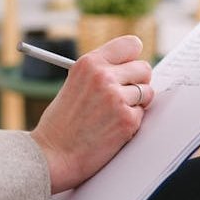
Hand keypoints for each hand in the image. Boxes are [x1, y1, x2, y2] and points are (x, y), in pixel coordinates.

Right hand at [31, 35, 154, 193]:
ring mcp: (117, 98)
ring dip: (136, 103)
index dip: (133, 58)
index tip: (131, 67)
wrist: (52, 155)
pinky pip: (142, 114)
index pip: (130, 45)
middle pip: (144, 68)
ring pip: (147, 92)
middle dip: (139, 81)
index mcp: (89, 63)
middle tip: (126, 94)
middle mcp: (104, 76)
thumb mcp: (74, 84)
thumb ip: (100, 73)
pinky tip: (112, 128)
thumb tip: (130, 69)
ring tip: (113, 114)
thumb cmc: (61, 123)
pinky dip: (131, 122)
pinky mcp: (127, 119)